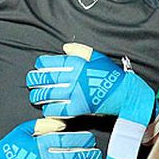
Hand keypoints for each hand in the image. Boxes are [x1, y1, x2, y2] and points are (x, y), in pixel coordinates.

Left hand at [26, 43, 156, 118]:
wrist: (126, 95)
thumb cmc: (112, 77)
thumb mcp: (98, 58)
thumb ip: (80, 51)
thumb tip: (65, 48)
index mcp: (77, 63)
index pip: (50, 63)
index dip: (40, 65)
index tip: (38, 68)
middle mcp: (74, 77)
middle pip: (45, 78)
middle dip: (34, 80)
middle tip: (32, 82)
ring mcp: (76, 93)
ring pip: (48, 95)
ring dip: (38, 96)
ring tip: (36, 96)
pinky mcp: (78, 108)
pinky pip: (57, 110)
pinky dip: (49, 110)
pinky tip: (48, 109)